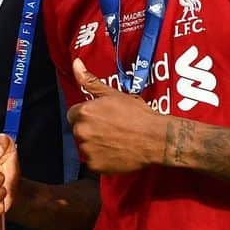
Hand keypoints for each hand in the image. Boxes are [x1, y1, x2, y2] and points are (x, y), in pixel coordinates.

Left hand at [66, 59, 166, 173]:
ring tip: (115, 140)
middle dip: (90, 129)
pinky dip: (101, 158)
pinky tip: (116, 151)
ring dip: (95, 144)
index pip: (74, 114)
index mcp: (83, 112)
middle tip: (111, 129)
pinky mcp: (95, 166)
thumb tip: (75, 63)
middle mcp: (81, 131)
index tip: (102, 117)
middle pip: (79, 130)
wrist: (155, 138)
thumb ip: (90, 81)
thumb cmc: (137, 114)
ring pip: (85, 146)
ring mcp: (87, 150)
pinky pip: (93, 162)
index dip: (88, 115)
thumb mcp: (113, 94)